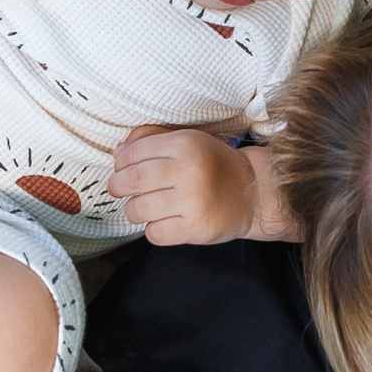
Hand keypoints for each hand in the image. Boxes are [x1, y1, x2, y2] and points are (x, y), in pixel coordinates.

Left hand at [110, 126, 288, 244]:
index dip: (121, 164)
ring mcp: (193, 201)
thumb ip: (152, 139)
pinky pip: (154, 233)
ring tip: (149, 206)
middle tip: (123, 190)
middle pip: (130, 181)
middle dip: (119, 187)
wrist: (254, 194)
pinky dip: (155, 230)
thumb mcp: (188, 140)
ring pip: (137, 209)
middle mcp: (189, 170)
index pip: (132, 153)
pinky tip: (167, 221)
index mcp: (185, 143)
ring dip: (136, 210)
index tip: (123, 170)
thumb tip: (116, 152)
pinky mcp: (196, 228)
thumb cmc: (214, 165)